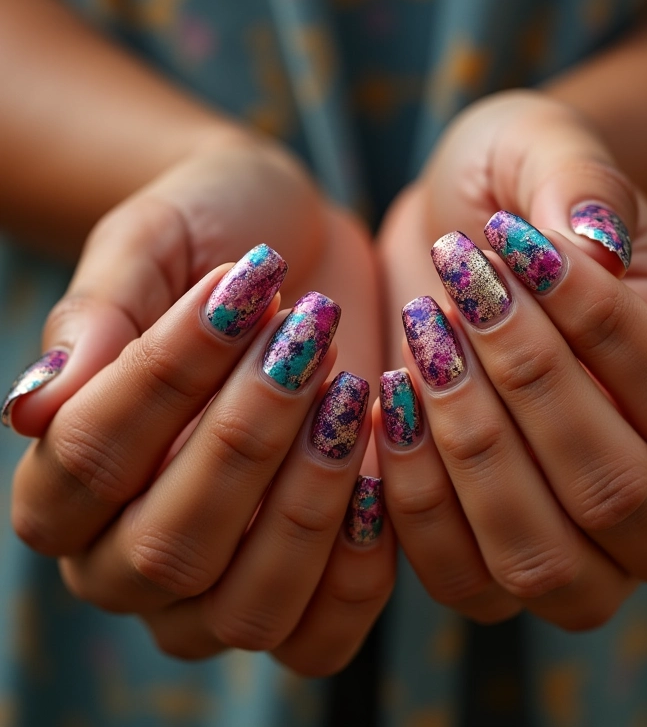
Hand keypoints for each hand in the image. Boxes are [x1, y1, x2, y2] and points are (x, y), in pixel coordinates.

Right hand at [5, 133, 393, 673]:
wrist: (301, 257)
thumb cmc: (213, 242)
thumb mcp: (153, 245)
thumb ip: (97, 319)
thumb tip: (30, 407)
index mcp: (65, 479)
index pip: (89, 455)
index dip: (167, 376)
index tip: (242, 289)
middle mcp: (127, 556)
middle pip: (168, 546)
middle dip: (247, 437)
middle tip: (306, 338)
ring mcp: (217, 589)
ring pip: (247, 607)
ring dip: (307, 500)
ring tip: (348, 392)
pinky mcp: (303, 588)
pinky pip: (320, 635)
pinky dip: (356, 565)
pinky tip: (380, 472)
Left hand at [376, 91, 646, 628]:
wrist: (448, 253)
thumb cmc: (510, 205)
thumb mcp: (546, 156)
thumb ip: (579, 181)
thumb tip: (592, 249)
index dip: (603, 329)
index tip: (514, 245)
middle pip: (618, 498)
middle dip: (526, 388)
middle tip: (458, 297)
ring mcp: (573, 552)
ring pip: (542, 563)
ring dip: (470, 450)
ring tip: (422, 344)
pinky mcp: (482, 564)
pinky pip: (458, 577)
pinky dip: (413, 498)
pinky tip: (386, 401)